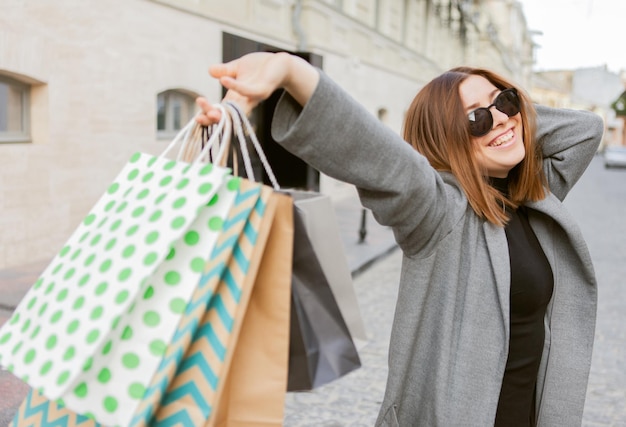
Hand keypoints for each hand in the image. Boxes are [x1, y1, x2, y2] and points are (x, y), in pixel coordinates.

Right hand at [196, 52, 318, 125]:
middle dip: (212, 119)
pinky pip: (248, 91)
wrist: (281, 63)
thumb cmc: (260, 68)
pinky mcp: (263, 90)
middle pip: (226, 116)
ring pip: (235, 108)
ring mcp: (253, 98)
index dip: (208, 115)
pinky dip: (236, 86)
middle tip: (199, 117)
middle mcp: (244, 101)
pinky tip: (223, 80)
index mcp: (236, 98)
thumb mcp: (238, 68)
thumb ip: (225, 71)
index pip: (220, 111)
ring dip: (221, 110)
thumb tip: (210, 71)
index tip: (197, 116)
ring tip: (203, 102)